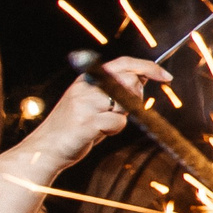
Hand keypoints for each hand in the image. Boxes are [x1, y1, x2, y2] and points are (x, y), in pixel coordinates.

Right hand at [18, 58, 170, 172]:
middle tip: (118, 111)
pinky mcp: (86, 122)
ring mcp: (84, 104)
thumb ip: (112, 88)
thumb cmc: (74, 127)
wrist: (45, 149)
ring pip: (125, 104)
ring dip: (120, 117)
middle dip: (134, 97)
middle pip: (130, 81)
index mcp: (86, 79)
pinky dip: (113, 130)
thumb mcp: (91, 101)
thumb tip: (142, 76)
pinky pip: (117, 122)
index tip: (166, 77)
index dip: (148, 67)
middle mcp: (84, 88)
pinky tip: (97, 133)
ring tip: (100, 124)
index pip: (123, 63)